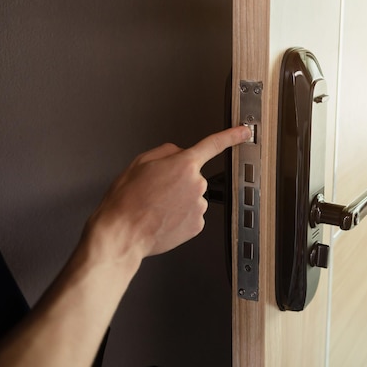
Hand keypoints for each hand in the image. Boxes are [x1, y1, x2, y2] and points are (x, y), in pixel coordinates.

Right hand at [84, 125, 250, 262]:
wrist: (122, 233)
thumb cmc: (127, 200)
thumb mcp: (140, 162)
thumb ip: (166, 152)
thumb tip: (177, 154)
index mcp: (184, 164)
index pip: (213, 144)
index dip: (232, 136)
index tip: (244, 132)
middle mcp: (196, 184)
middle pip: (192, 176)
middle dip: (178, 180)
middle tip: (156, 190)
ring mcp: (199, 206)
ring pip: (192, 197)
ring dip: (178, 200)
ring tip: (156, 207)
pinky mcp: (197, 225)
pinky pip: (191, 215)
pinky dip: (179, 216)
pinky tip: (163, 218)